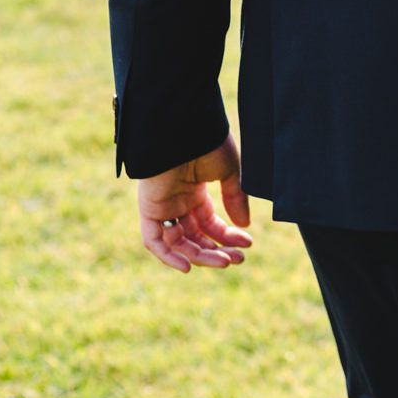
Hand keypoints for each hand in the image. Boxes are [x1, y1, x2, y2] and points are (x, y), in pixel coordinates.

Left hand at [137, 133, 253, 272]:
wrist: (184, 131)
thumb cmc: (208, 144)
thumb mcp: (230, 173)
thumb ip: (235, 199)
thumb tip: (244, 224)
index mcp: (196, 192)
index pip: (210, 223)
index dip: (228, 235)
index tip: (247, 242)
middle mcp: (178, 203)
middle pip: (195, 237)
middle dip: (217, 250)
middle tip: (238, 259)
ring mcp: (163, 207)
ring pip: (178, 243)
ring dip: (201, 256)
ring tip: (224, 261)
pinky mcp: (149, 210)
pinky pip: (154, 241)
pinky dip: (168, 257)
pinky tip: (188, 266)